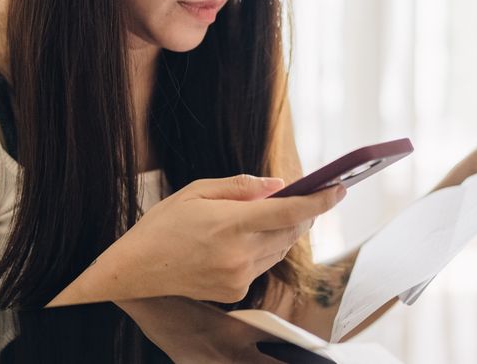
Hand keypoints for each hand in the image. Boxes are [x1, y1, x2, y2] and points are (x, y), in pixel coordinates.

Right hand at [99, 174, 344, 303]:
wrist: (137, 269)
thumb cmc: (163, 225)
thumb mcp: (197, 191)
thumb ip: (242, 187)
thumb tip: (279, 185)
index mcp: (231, 223)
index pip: (290, 210)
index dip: (320, 200)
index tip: (339, 189)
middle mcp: (240, 253)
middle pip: (291, 230)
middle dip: (304, 212)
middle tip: (309, 195)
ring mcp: (240, 276)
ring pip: (280, 249)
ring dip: (284, 230)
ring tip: (270, 215)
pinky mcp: (236, 290)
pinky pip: (263, 264)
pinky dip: (264, 249)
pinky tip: (244, 239)